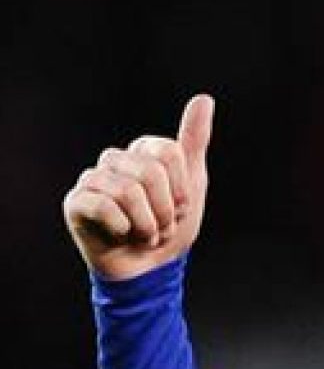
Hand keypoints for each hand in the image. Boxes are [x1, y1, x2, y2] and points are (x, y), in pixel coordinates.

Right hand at [63, 94, 214, 280]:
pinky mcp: (76, 203)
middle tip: (162, 227)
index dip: (181, 188)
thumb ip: (194, 142)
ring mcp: (93, 180)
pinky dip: (123, 228)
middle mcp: (115, 160)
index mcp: (142, 152)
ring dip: (147, 224)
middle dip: (165, 210)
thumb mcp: (192, 186)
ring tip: (144, 234)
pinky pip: (103, 206)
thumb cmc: (171, 228)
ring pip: (128, 191)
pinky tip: (121, 235)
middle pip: (150, 171)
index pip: (169, 152)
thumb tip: (204, 98)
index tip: (180, 207)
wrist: (151, 270)